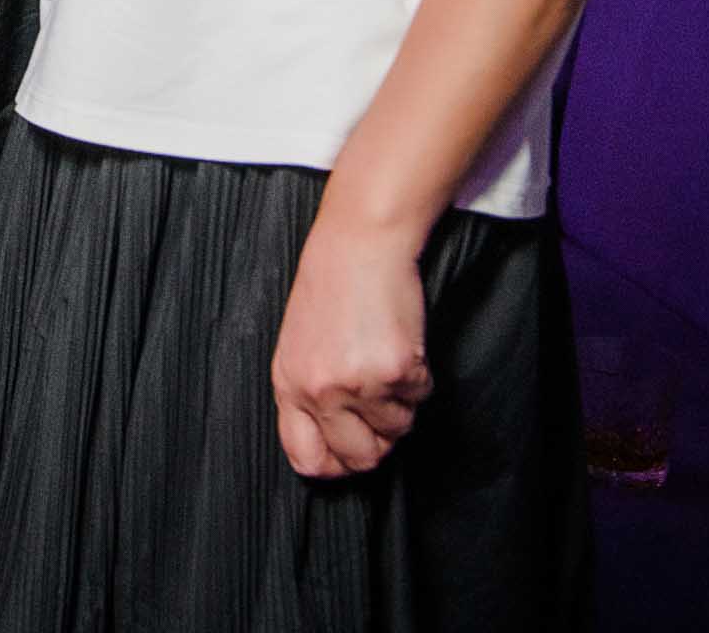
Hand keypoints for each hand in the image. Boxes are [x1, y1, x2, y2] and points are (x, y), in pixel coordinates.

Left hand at [270, 214, 432, 477]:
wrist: (358, 245)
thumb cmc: (331, 289)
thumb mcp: (299, 345)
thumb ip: (308, 394)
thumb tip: (333, 445)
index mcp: (288, 384)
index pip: (306, 458)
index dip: (336, 464)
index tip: (352, 452)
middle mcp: (319, 390)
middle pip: (360, 457)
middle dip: (379, 440)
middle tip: (382, 406)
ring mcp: (357, 383)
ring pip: (397, 428)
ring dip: (401, 402)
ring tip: (385, 359)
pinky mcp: (395, 370)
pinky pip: (420, 397)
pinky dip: (419, 377)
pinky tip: (401, 343)